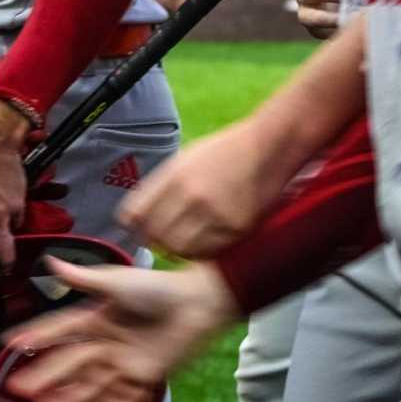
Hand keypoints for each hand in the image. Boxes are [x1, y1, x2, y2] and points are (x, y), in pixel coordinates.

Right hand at [2, 259, 236, 401]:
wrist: (200, 304)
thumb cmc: (159, 287)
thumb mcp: (118, 281)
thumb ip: (84, 279)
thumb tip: (50, 263)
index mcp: (98, 316)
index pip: (60, 330)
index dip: (36, 337)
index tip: (10, 345)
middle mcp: (107, 341)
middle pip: (70, 363)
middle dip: (44, 376)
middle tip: (18, 389)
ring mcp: (125, 361)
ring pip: (90, 385)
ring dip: (69, 397)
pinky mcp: (145, 376)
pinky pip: (122, 398)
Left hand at [119, 119, 290, 257]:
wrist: (269, 149)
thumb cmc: (225, 151)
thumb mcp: (186, 158)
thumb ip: (162, 186)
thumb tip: (137, 214)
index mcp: (175, 175)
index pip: (135, 213)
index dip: (131, 224)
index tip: (134, 226)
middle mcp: (191, 196)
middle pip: (154, 235)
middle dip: (151, 239)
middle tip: (156, 238)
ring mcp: (214, 216)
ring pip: (178, 249)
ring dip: (174, 248)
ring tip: (179, 240)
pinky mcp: (235, 231)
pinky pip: (205, 253)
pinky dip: (198, 252)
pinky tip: (201, 241)